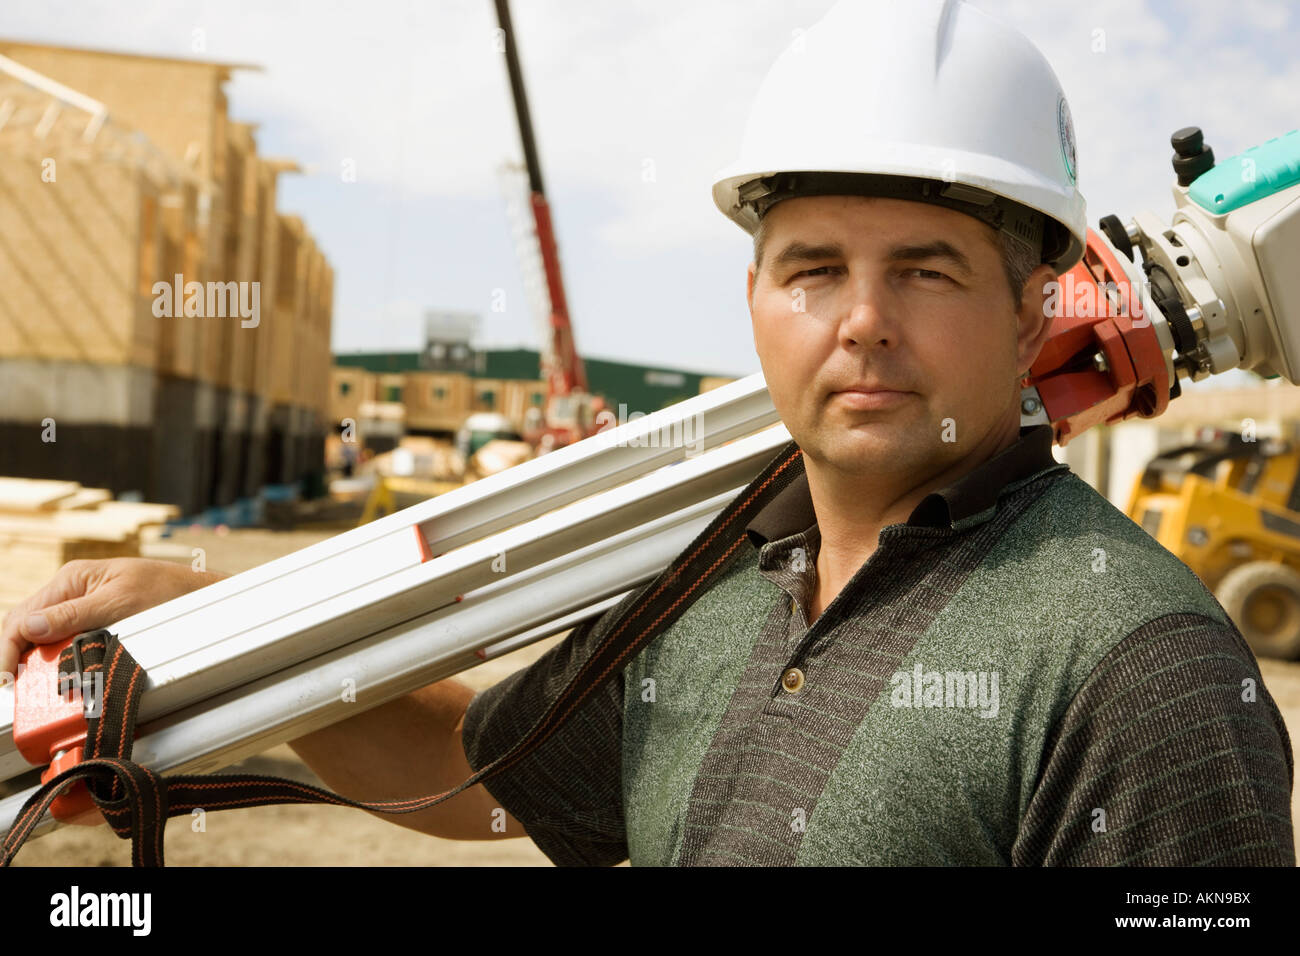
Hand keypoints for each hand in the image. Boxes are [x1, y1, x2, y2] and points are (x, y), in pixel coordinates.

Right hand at [0, 558, 227, 680]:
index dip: (7, 649)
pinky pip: (66, 644)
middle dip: (16, 658)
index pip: (22, 616)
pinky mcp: (96, 624)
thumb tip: (30, 628)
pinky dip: (58, 662)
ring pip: (44, 639)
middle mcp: (72, 592)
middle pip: (27, 628)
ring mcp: (83, 608)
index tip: (5, 679)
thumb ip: (74, 614)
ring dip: (36, 663)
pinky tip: (57, 677)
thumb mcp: (120, 601)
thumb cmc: (169, 590)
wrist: (203, 595)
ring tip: (31, 688)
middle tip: (13, 689)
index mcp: (72, 580)